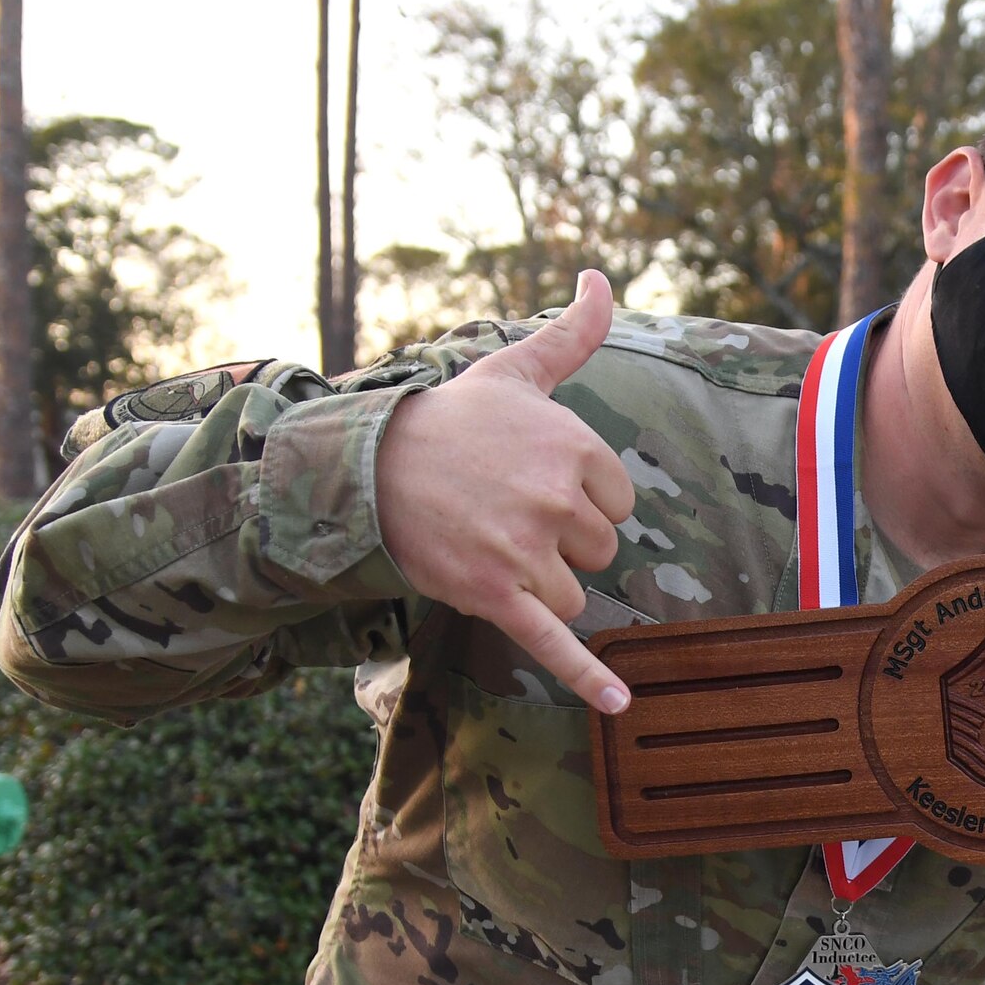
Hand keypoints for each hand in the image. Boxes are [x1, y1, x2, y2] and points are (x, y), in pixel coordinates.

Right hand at [377, 271, 634, 712]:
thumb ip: (571, 333)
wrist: (365, 468)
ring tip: (489, 543)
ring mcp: (525, 552)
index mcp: (576, 448)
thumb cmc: (450, 419)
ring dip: (540, 582)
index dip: (577, 496)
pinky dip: (587, 676)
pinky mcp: (495, 597)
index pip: (617, 502)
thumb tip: (602, 278)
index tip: (530, 479)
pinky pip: (554, 642)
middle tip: (502, 510)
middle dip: (558, 540)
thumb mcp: (514, 369)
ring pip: (574, 594)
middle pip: (598, 551)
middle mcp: (556, 501)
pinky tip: (619, 705)